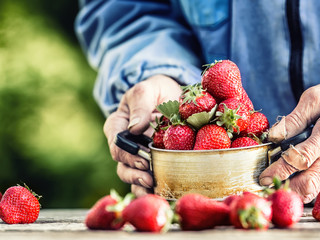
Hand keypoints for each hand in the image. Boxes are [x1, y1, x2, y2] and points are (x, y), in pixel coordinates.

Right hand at [103, 75, 181, 196]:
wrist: (171, 97)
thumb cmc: (155, 91)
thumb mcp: (147, 90)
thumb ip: (140, 104)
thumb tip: (134, 127)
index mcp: (117, 125)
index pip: (116, 143)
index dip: (127, 154)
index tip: (142, 159)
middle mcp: (124, 144)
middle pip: (122, 163)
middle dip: (134, 173)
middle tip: (149, 177)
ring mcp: (135, 155)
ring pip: (131, 175)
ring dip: (140, 184)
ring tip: (154, 188)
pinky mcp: (150, 163)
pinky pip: (144, 180)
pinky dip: (150, 188)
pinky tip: (159, 192)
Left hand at [259, 81, 319, 202]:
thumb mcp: (313, 98)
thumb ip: (293, 119)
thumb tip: (273, 137)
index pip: (302, 159)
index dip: (281, 170)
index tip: (263, 176)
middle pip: (309, 182)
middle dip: (285, 187)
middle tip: (264, 185)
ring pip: (314, 189)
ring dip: (292, 191)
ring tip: (272, 185)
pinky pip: (318, 186)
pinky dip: (301, 189)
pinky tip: (286, 183)